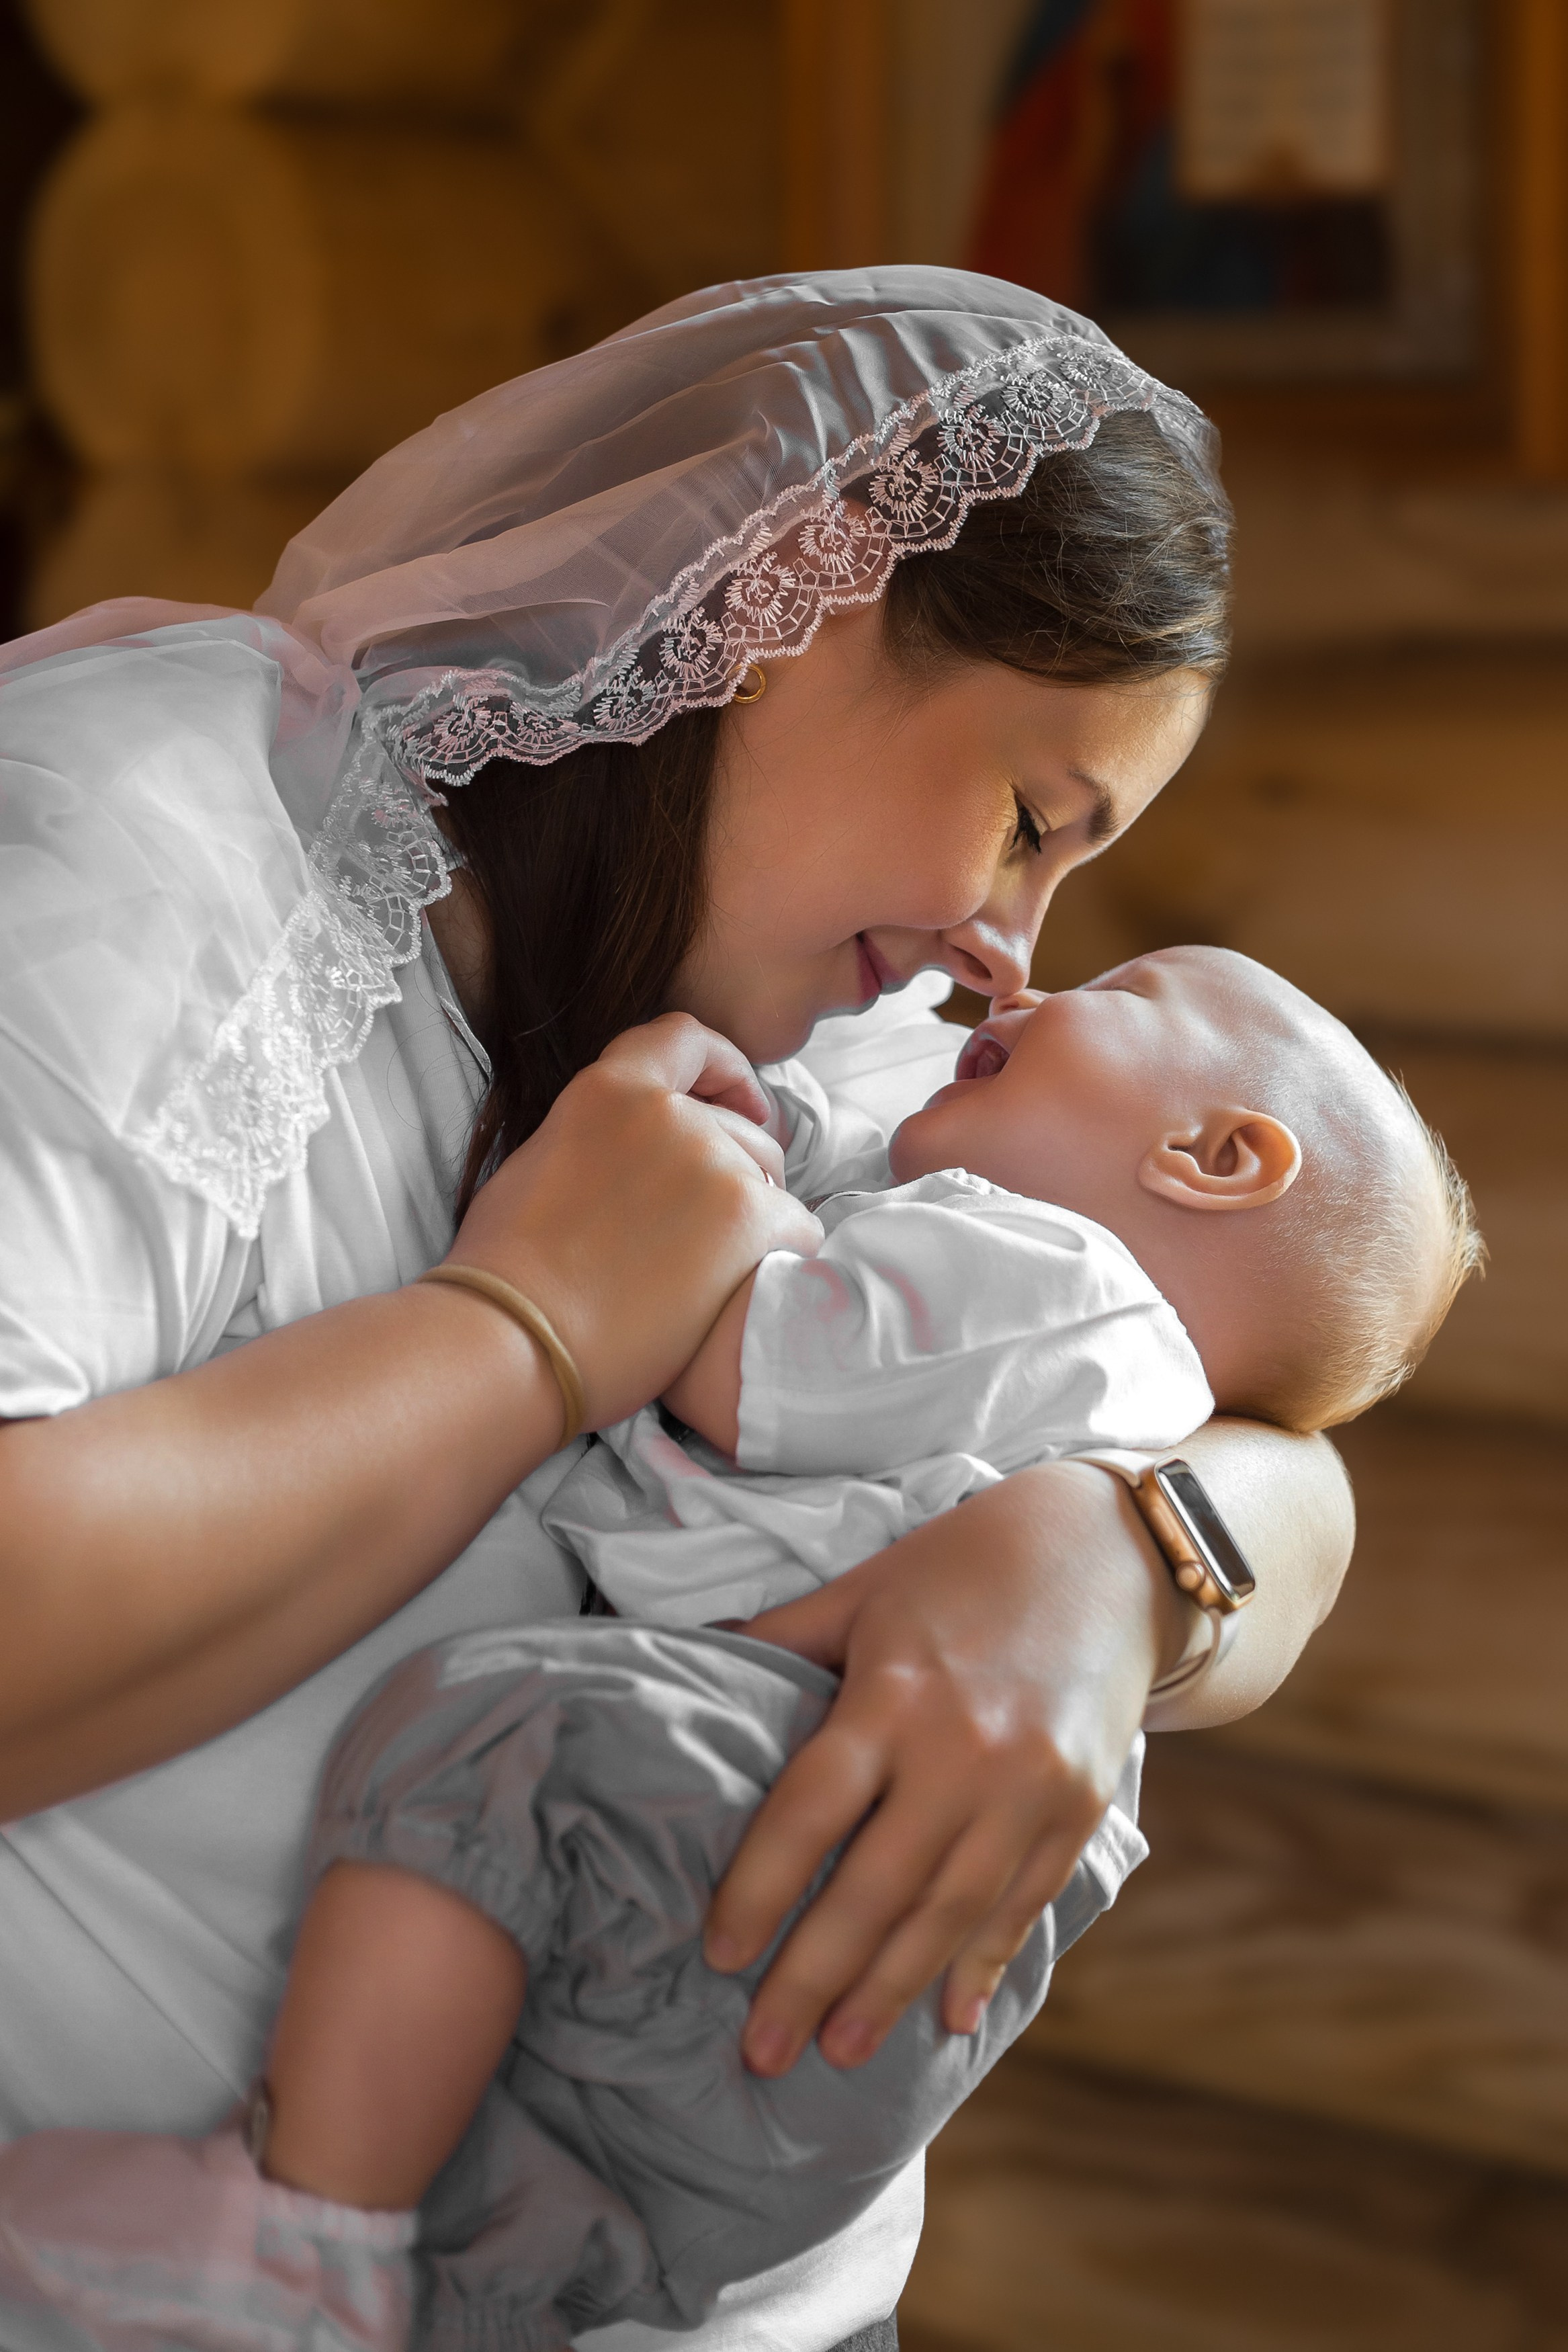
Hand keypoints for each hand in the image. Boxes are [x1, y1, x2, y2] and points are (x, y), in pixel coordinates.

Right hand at [448, 1014, 819, 1428]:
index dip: (725, 1066)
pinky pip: (798, 1229)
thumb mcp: (540, 1165)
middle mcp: (668, 1114)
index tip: (743, 1101)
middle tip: (714, 1229)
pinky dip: (783, 1256)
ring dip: (756, 1220)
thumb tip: (630, 1156)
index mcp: (608, 1091)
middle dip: (740, 1170)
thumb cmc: (508, 1273)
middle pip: (740, 1128)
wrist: (519, 1340)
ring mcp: (713, 1164)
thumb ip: (596, 1138)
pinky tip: (744, 1289)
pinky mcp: (749, 1219)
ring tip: (711, 1273)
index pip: (684, 1038)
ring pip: (771, 1182)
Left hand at [703, 1461, 1186, 2074]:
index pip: (811, 1812)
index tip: (719, 1954)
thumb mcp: (866, 1587)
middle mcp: (966, 1751)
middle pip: (875, 1888)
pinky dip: (984, 1963)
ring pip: (948, 1913)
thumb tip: (692, 1657)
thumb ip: (784, 1635)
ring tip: (840, 2050)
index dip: (760, 1889)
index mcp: (896, 1693)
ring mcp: (1032, 1788)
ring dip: (891, 1990)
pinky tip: (947, 2017)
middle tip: (763, 2053)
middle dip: (813, 1978)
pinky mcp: (1081, 1808)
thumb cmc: (967, 1562)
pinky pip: (1023, 1903)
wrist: (1113, 1551)